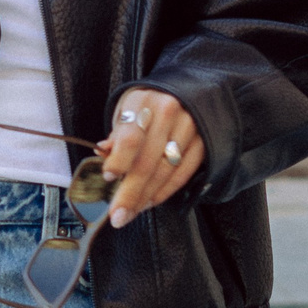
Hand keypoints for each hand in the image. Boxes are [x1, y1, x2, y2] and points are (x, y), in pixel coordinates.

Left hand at [97, 89, 203, 228]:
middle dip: (130, 194)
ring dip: (145, 198)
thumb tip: (103, 154)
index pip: (130, 137)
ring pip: (165, 173)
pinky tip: (150, 201)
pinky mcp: (204, 143)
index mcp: (145, 101)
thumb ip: (117, 132)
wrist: (188, 89)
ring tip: (130, 212)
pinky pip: (183, 175)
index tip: (108, 177)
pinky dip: (165, 192)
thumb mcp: (128, 107)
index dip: (119, 161)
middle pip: (147, 162)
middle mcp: (170, 114)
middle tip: (117, 217)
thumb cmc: (149, 103)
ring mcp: (190, 129)